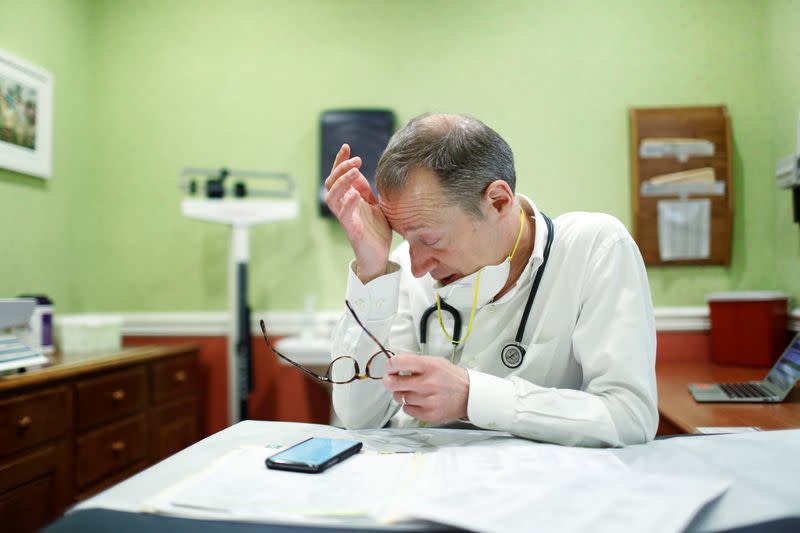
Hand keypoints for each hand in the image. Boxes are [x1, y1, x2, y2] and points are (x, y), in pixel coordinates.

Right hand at [324, 144, 391, 282]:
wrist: (379, 257)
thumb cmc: (376, 231)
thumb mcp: (374, 205)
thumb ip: (365, 190)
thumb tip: (358, 172)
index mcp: (349, 199)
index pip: (338, 176)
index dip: (340, 161)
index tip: (346, 146)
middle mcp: (344, 206)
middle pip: (331, 183)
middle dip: (341, 168)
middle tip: (357, 159)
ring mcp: (346, 218)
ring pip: (332, 197)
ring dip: (342, 182)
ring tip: (354, 171)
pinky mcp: (351, 230)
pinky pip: (343, 215)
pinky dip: (348, 203)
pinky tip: (356, 194)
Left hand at [382, 353, 469, 422]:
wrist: (470, 395)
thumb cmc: (452, 378)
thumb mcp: (436, 361)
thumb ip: (415, 361)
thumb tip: (394, 363)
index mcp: (429, 366)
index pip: (398, 363)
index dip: (389, 366)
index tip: (390, 368)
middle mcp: (428, 383)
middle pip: (393, 384)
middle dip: (390, 381)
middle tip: (392, 381)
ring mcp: (428, 400)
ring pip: (399, 397)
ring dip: (403, 394)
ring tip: (415, 391)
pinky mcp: (428, 414)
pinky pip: (406, 410)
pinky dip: (410, 406)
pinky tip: (420, 401)